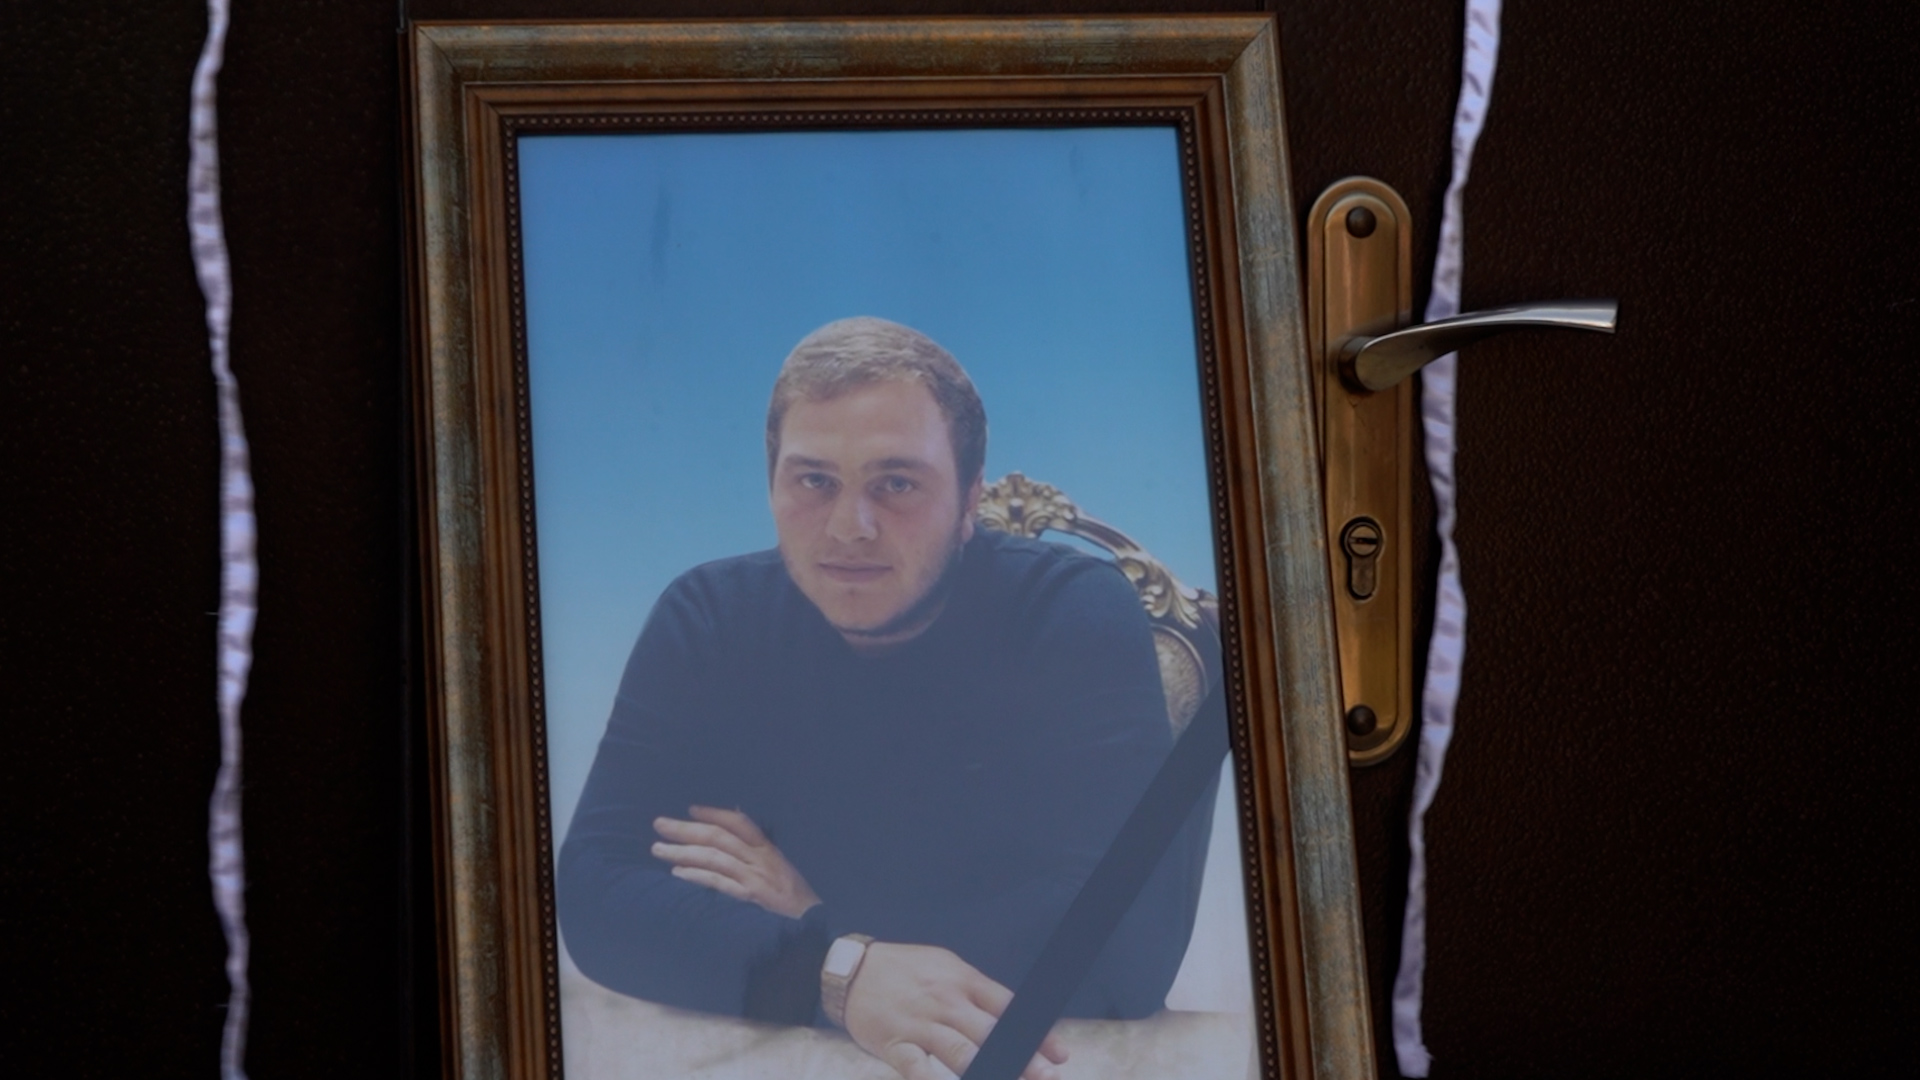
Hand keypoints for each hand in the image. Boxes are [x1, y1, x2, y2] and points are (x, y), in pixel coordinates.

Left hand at [651, 805, 820, 918]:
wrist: (816, 930)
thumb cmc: (796, 902)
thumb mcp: (781, 871)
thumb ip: (759, 854)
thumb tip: (734, 834)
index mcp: (769, 851)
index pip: (739, 822)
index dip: (714, 813)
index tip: (691, 809)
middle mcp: (761, 860)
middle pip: (718, 837)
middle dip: (686, 829)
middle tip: (659, 824)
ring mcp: (755, 878)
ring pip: (713, 857)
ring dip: (683, 851)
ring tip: (658, 849)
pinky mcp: (751, 899)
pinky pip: (719, 883)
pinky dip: (697, 876)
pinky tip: (677, 873)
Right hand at [844, 942, 1068, 1079]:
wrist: (852, 968)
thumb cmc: (906, 971)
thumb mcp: (946, 968)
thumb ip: (978, 993)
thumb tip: (1016, 1018)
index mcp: (962, 980)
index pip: (1008, 1008)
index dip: (1036, 1032)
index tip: (1059, 1055)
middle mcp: (945, 1001)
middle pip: (991, 1033)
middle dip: (1022, 1058)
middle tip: (1046, 1078)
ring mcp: (920, 1022)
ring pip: (960, 1052)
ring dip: (989, 1073)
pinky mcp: (894, 1041)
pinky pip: (916, 1068)